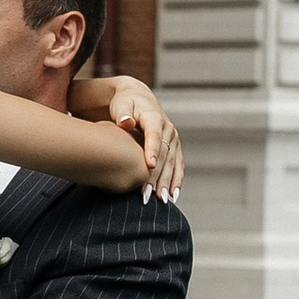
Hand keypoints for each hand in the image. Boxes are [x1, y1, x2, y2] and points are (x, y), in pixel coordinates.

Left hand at [86, 74, 182, 202]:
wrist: (139, 99)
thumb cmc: (125, 103)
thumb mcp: (121, 105)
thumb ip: (122, 114)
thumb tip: (126, 123)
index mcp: (154, 118)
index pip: (154, 136)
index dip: (152, 150)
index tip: (149, 166)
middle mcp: (168, 129)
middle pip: (164, 154)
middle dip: (157, 175)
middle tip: (148, 194)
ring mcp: (173, 140)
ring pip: (172, 163)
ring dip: (168, 182)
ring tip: (163, 200)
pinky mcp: (174, 148)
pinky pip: (178, 166)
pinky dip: (176, 181)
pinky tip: (173, 197)